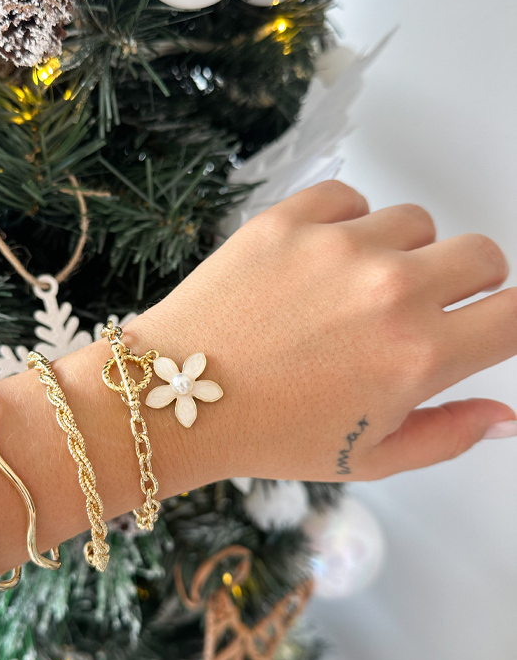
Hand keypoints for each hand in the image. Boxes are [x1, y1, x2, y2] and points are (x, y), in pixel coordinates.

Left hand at [131, 180, 516, 481]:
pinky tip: (316, 264)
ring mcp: (338, 246)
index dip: (509, 320)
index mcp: (418, 356)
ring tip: (353, 291)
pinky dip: (346, 225)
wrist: (175, 400)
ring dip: (401, 253)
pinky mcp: (289, 219)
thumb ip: (447, 435)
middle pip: (483, 254)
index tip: (486, 325)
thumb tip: (505, 415)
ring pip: (415, 222)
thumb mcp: (366, 460)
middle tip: (422, 309)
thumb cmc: (268, 436)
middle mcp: (390, 291)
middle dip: (467, 283)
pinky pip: (350, 199)